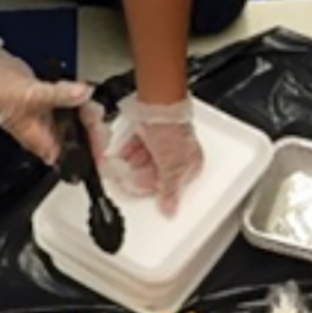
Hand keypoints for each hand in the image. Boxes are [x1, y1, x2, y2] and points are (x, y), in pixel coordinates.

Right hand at [0, 41, 89, 164]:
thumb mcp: (30, 94)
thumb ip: (61, 95)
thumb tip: (84, 94)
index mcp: (40, 141)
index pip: (73, 158)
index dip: (92, 155)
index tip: (105, 144)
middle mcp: (45, 131)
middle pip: (80, 139)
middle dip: (93, 127)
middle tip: (96, 112)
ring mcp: (46, 113)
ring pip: (76, 119)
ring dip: (87, 110)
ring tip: (91, 100)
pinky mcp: (44, 95)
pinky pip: (68, 99)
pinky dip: (78, 94)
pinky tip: (84, 88)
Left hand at [112, 96, 202, 215]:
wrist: (157, 102)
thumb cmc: (170, 129)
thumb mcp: (171, 167)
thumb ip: (170, 191)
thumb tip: (170, 210)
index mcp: (191, 163)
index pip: (171, 185)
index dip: (152, 188)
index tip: (138, 188)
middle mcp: (180, 153)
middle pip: (156, 172)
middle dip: (139, 175)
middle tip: (125, 176)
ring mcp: (164, 142)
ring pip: (146, 159)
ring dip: (131, 163)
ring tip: (120, 165)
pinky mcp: (151, 131)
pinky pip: (138, 146)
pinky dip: (128, 151)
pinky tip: (121, 154)